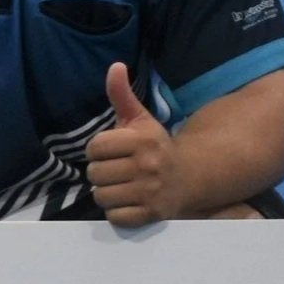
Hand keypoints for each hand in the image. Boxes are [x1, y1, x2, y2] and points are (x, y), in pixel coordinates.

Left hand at [85, 62, 180, 226]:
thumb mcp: (140, 118)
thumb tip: (115, 66)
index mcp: (142, 139)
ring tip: (120, 186)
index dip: (97, 150)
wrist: (188, 177)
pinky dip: (116, 212)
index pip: (95, 147)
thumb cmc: (155, 146)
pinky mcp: (151, 214)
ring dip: (106, 193)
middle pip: (94, 173)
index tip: (109, 151)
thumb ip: (122, 94)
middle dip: (100, 173)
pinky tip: (128, 201)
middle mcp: (147, 165)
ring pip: (101, 196)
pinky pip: (114, 216)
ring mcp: (150, 191)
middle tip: (115, 171)